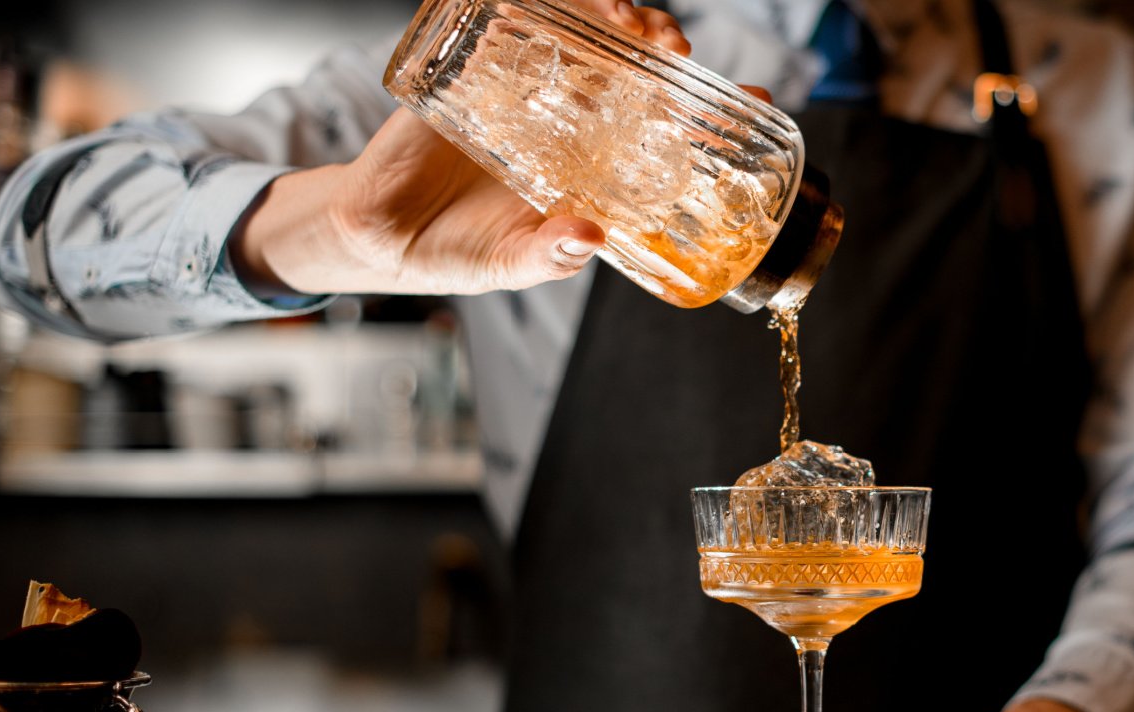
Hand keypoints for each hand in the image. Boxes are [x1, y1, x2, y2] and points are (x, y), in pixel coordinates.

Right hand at [229, 0, 691, 296]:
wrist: (379, 236)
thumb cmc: (456, 254)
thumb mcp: (510, 264)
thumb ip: (549, 254)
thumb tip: (589, 237)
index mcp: (594, 164)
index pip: (665, 126)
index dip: (710, 110)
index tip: (755, 99)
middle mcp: (568, 119)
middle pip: (632, 65)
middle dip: (662, 46)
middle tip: (679, 50)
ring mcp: (522, 87)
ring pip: (581, 31)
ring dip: (612, 16)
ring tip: (629, 21)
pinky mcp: (470, 66)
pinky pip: (504, 16)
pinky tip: (552, 0)